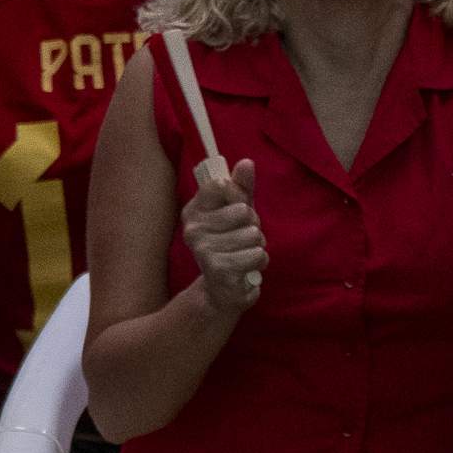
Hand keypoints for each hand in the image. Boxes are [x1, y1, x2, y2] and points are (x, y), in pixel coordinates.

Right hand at [183, 155, 267, 314]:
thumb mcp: (238, 213)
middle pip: (243, 210)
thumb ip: (242, 188)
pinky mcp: (219, 269)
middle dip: (253, 225)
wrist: (222, 290)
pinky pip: (257, 254)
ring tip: (244, 254)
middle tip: (243, 238)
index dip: (238, 194)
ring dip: (258, 246)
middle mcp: (193, 229)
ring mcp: (203, 250)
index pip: (221, 185)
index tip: (237, 206)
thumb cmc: (232, 245)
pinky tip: (246, 269)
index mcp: (194, 210)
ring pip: (253, 234)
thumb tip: (246, 162)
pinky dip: (259, 261)